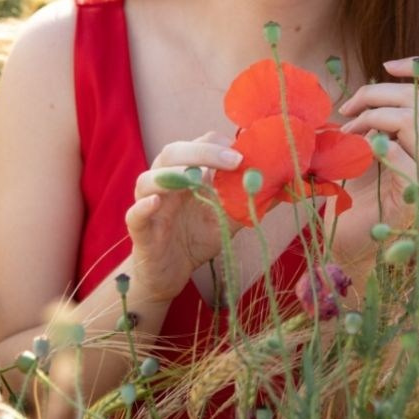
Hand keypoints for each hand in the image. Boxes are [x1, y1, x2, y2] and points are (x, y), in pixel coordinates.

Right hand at [124, 132, 242, 301]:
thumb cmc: (197, 238)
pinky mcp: (139, 229)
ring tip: (195, 178)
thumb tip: (285, 185)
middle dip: (203, 152)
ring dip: (171, 175)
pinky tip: (155, 204)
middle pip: (174, 152)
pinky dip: (143, 207)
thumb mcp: (231, 218)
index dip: (221, 145)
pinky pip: (134, 214)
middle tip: (234, 160)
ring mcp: (149, 204)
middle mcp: (165, 181)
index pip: (200, 144)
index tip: (247, 152)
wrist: (171, 274)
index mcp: (188, 172)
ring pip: (148, 179)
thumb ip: (250, 200)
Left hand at [330, 57, 418, 262]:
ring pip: (407, 119)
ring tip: (347, 134)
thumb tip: (372, 87)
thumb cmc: (355, 189)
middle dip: (374, 93)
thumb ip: (380, 115)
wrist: (347, 239)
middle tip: (346, 110)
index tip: (387, 65)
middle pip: (417, 97)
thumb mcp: (368, 141)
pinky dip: (370, 145)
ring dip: (368, 118)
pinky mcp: (415, 195)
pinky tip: (354, 156)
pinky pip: (397, 152)